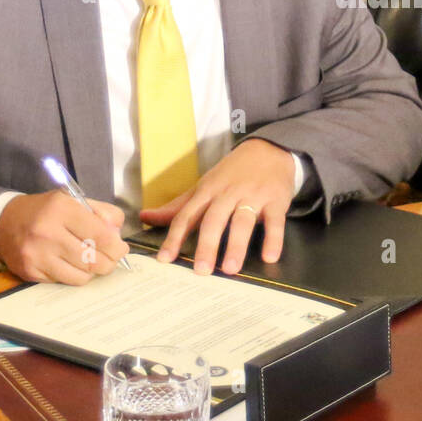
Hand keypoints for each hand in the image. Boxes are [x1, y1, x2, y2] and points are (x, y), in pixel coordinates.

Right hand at [0, 191, 127, 283]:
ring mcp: (37, 255)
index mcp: (62, 209)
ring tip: (89, 261)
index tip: (121, 249)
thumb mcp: (74, 201)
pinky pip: (64, 282)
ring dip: (91, 271)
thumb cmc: (46, 211)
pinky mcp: (30, 272)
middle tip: (110, 259)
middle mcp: (47, 233)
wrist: (3, 223)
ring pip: (81, 277)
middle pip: (94, 261)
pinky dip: (72, 276)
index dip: (117, 247)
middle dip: (108, 263)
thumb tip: (118, 235)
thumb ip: (102, 213)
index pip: (101, 236)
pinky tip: (69, 264)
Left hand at [140, 138, 296, 274]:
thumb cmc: (232, 173)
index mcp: (207, 191)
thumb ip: (177, 206)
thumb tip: (145, 217)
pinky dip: (273, 239)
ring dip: (236, 245)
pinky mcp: (276, 199)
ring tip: (230, 269)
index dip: (175, 237)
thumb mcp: (204, 185)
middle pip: (214, 219)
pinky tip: (270, 257)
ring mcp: (253, 195)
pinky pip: (275, 221)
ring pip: (243, 221)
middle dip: (207, 245)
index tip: (165, 259)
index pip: (187, 215)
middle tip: (201, 271)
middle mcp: (228, 193)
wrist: (268, 148)